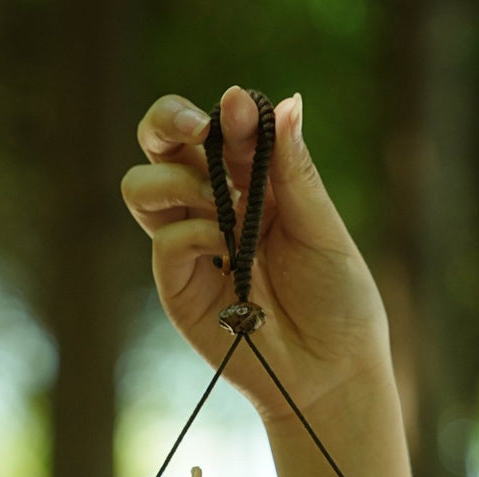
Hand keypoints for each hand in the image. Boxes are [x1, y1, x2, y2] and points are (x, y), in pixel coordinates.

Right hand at [121, 87, 390, 422]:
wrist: (333, 371)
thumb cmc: (337, 301)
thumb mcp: (322, 226)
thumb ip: (294, 170)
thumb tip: (286, 102)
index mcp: (251, 184)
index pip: (217, 130)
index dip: (223, 112)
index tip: (238, 108)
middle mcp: (213, 208)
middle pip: (161, 145)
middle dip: (167, 121)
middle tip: (196, 127)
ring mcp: (192, 247)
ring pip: (142, 187)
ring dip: (173, 178)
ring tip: (218, 200)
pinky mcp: (181, 289)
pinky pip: (165, 242)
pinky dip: (193, 233)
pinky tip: (225, 247)